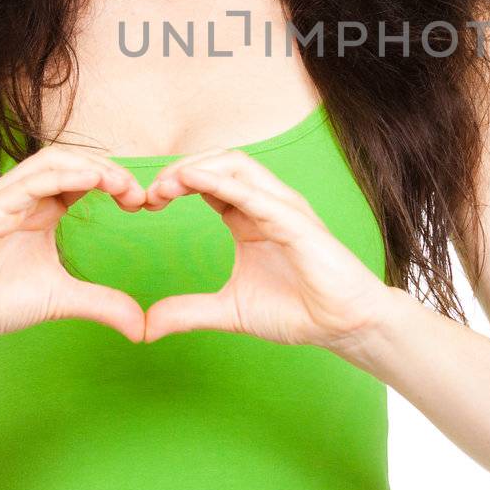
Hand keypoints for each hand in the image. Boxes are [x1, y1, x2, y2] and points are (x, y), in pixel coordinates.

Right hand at [0, 144, 149, 346]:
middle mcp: (23, 196)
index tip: (142, 203)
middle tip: (137, 193)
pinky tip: (89, 182)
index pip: (83, 175)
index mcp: (42, 208)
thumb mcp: (62, 299)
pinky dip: (61, 176)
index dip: (114, 180)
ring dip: (90, 167)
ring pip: (52, 162)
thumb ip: (102, 305)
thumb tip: (141, 327)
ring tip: (119, 184)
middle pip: (72, 160)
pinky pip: (27, 183)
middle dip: (109, 170)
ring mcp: (4, 199)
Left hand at [139, 147, 392, 351]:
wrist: (343, 327)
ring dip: (198, 168)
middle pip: (220, 161)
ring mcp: (283, 209)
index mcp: (249, 217)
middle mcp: (266, 204)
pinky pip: (256, 194)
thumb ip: (189, 312)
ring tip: (167, 185)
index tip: (147, 203)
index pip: (209, 181)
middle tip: (151, 192)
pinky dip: (223, 183)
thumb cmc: (298, 310)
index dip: (176, 183)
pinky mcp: (297, 223)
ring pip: (238, 164)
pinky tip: (195, 182)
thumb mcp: (229, 311)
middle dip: (181, 168)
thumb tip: (146, 326)